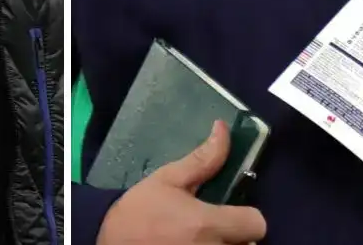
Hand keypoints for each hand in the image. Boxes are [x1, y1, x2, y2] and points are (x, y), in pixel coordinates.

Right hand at [97, 120, 267, 244]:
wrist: (106, 242)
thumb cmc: (138, 211)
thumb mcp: (168, 179)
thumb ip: (203, 159)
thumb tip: (223, 129)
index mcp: (207, 224)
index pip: (256, 225)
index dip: (248, 217)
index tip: (233, 213)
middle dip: (238, 236)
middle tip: (216, 227)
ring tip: (203, 239)